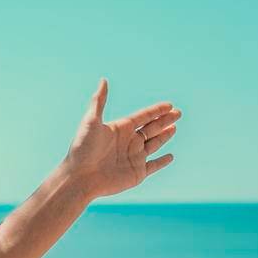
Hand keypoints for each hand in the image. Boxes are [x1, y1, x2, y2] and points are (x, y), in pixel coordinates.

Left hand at [61, 78, 181, 199]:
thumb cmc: (83, 149)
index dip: (156, 110)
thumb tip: (103, 79)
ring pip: (154, 144)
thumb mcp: (91, 121)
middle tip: (178, 113)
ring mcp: (134, 157)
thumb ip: (99, 101)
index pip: (143, 116)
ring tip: (174, 127)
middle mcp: (128, 142)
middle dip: (165, 120)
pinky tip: (170, 157)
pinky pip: (154, 166)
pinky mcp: (137, 173)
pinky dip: (162, 162)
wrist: (79, 177)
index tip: (169, 105)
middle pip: (151, 128)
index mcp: (121, 129)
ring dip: (165, 136)